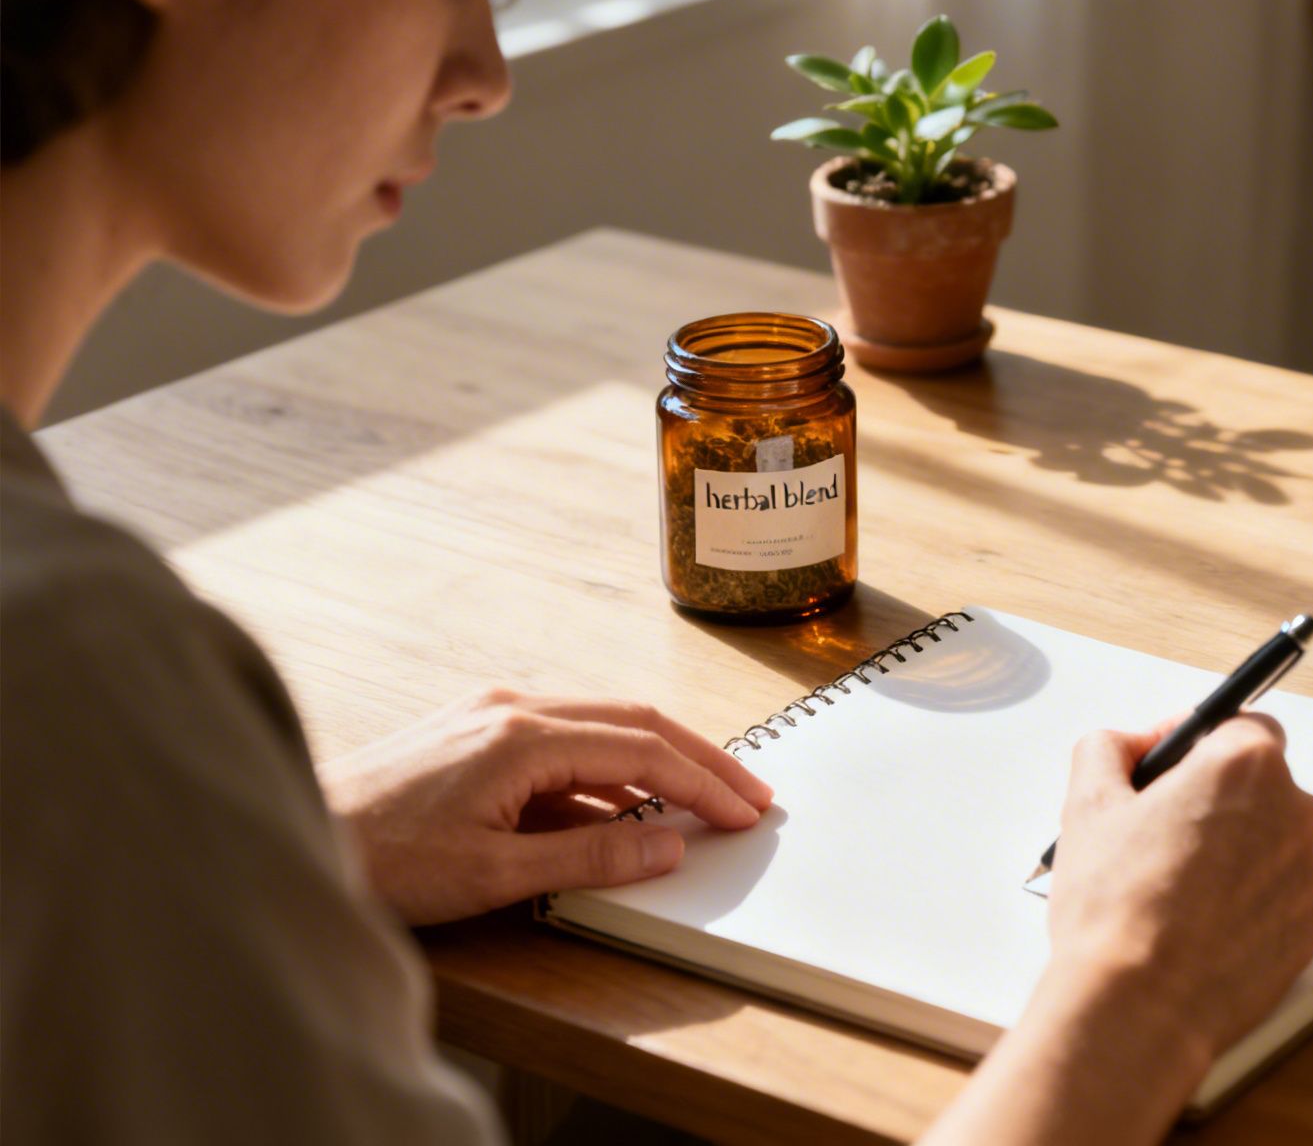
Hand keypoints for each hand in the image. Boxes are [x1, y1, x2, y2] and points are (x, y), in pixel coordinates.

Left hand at [323, 688, 774, 925]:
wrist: (294, 834)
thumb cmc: (382, 860)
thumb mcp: (494, 874)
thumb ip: (590, 855)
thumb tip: (667, 843)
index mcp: (521, 737)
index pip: (641, 750)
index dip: (702, 783)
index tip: (745, 812)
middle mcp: (511, 708)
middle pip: (634, 720)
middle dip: (699, 758)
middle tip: (750, 794)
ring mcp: (491, 713)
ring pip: (602, 723)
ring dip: (658, 759)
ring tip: (704, 796)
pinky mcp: (475, 729)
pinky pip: (565, 738)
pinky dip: (610, 767)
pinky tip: (625, 805)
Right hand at [919, 714, 1312, 1145]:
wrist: (1140, 1007)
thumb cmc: (1116, 908)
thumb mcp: (1086, 802)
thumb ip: (1108, 748)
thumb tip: (1130, 745)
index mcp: (1247, 765)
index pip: (1242, 726)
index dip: (1201, 745)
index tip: (1171, 769)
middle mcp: (1297, 812)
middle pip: (1262, 788)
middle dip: (1218, 803)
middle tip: (1162, 838)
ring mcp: (1311, 875)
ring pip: (1273, 845)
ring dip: (1237, 855)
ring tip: (1177, 891)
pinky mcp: (1312, 928)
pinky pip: (1282, 898)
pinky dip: (1250, 904)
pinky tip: (1201, 925)